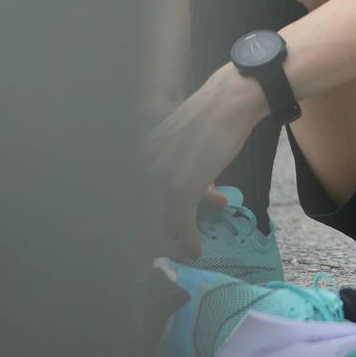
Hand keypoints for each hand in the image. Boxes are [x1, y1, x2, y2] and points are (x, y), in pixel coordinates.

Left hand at [142, 65, 265, 257]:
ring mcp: (158, 177)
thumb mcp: (187, 152)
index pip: (125, 205)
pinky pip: (180, 226)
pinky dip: (188, 243)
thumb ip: (185, 177)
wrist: (230, 102)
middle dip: (151, 243)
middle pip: (134, 222)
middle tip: (169, 254)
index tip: (153, 241)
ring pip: (154, 229)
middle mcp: (140, 168)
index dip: (137, 228)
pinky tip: (196, 250)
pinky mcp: (181, 185)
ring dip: (170, 248)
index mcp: (137, 158)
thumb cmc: (211, 122)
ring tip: (184, 254)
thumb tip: (205, 200)